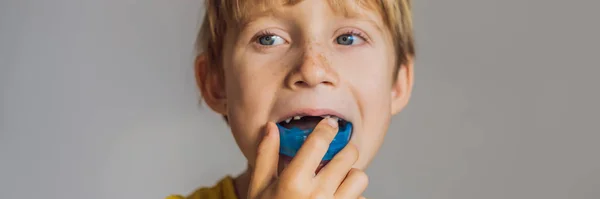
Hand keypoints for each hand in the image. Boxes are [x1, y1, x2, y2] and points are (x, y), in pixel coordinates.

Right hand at [248, 117, 368, 198]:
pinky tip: (337, 198)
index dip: (327, 128)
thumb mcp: (259, 188)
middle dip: (344, 150)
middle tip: (337, 153)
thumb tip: (271, 128)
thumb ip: (266, 157)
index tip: (330, 125)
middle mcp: (317, 195)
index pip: (319, 142)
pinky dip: (352, 196)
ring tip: (338, 179)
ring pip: (360, 178)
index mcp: (293, 182)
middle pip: (347, 156)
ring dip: (351, 175)